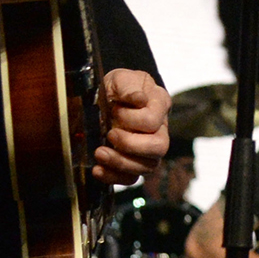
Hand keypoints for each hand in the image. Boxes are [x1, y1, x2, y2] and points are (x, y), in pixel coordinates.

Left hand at [93, 68, 170, 183]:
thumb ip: (128, 86)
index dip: (132, 119)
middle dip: (131, 145)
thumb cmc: (119, 87)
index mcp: (159, 105)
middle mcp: (160, 129)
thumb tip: (139, 99)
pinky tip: (98, 170)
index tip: (115, 110)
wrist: (109, 97)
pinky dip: (113, 177)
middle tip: (110, 135)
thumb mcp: (121, 78)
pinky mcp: (135, 163)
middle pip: (159, 147)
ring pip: (147, 167)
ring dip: (120, 163)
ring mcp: (149, 149)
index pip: (154, 120)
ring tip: (99, 153)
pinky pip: (131, 179)